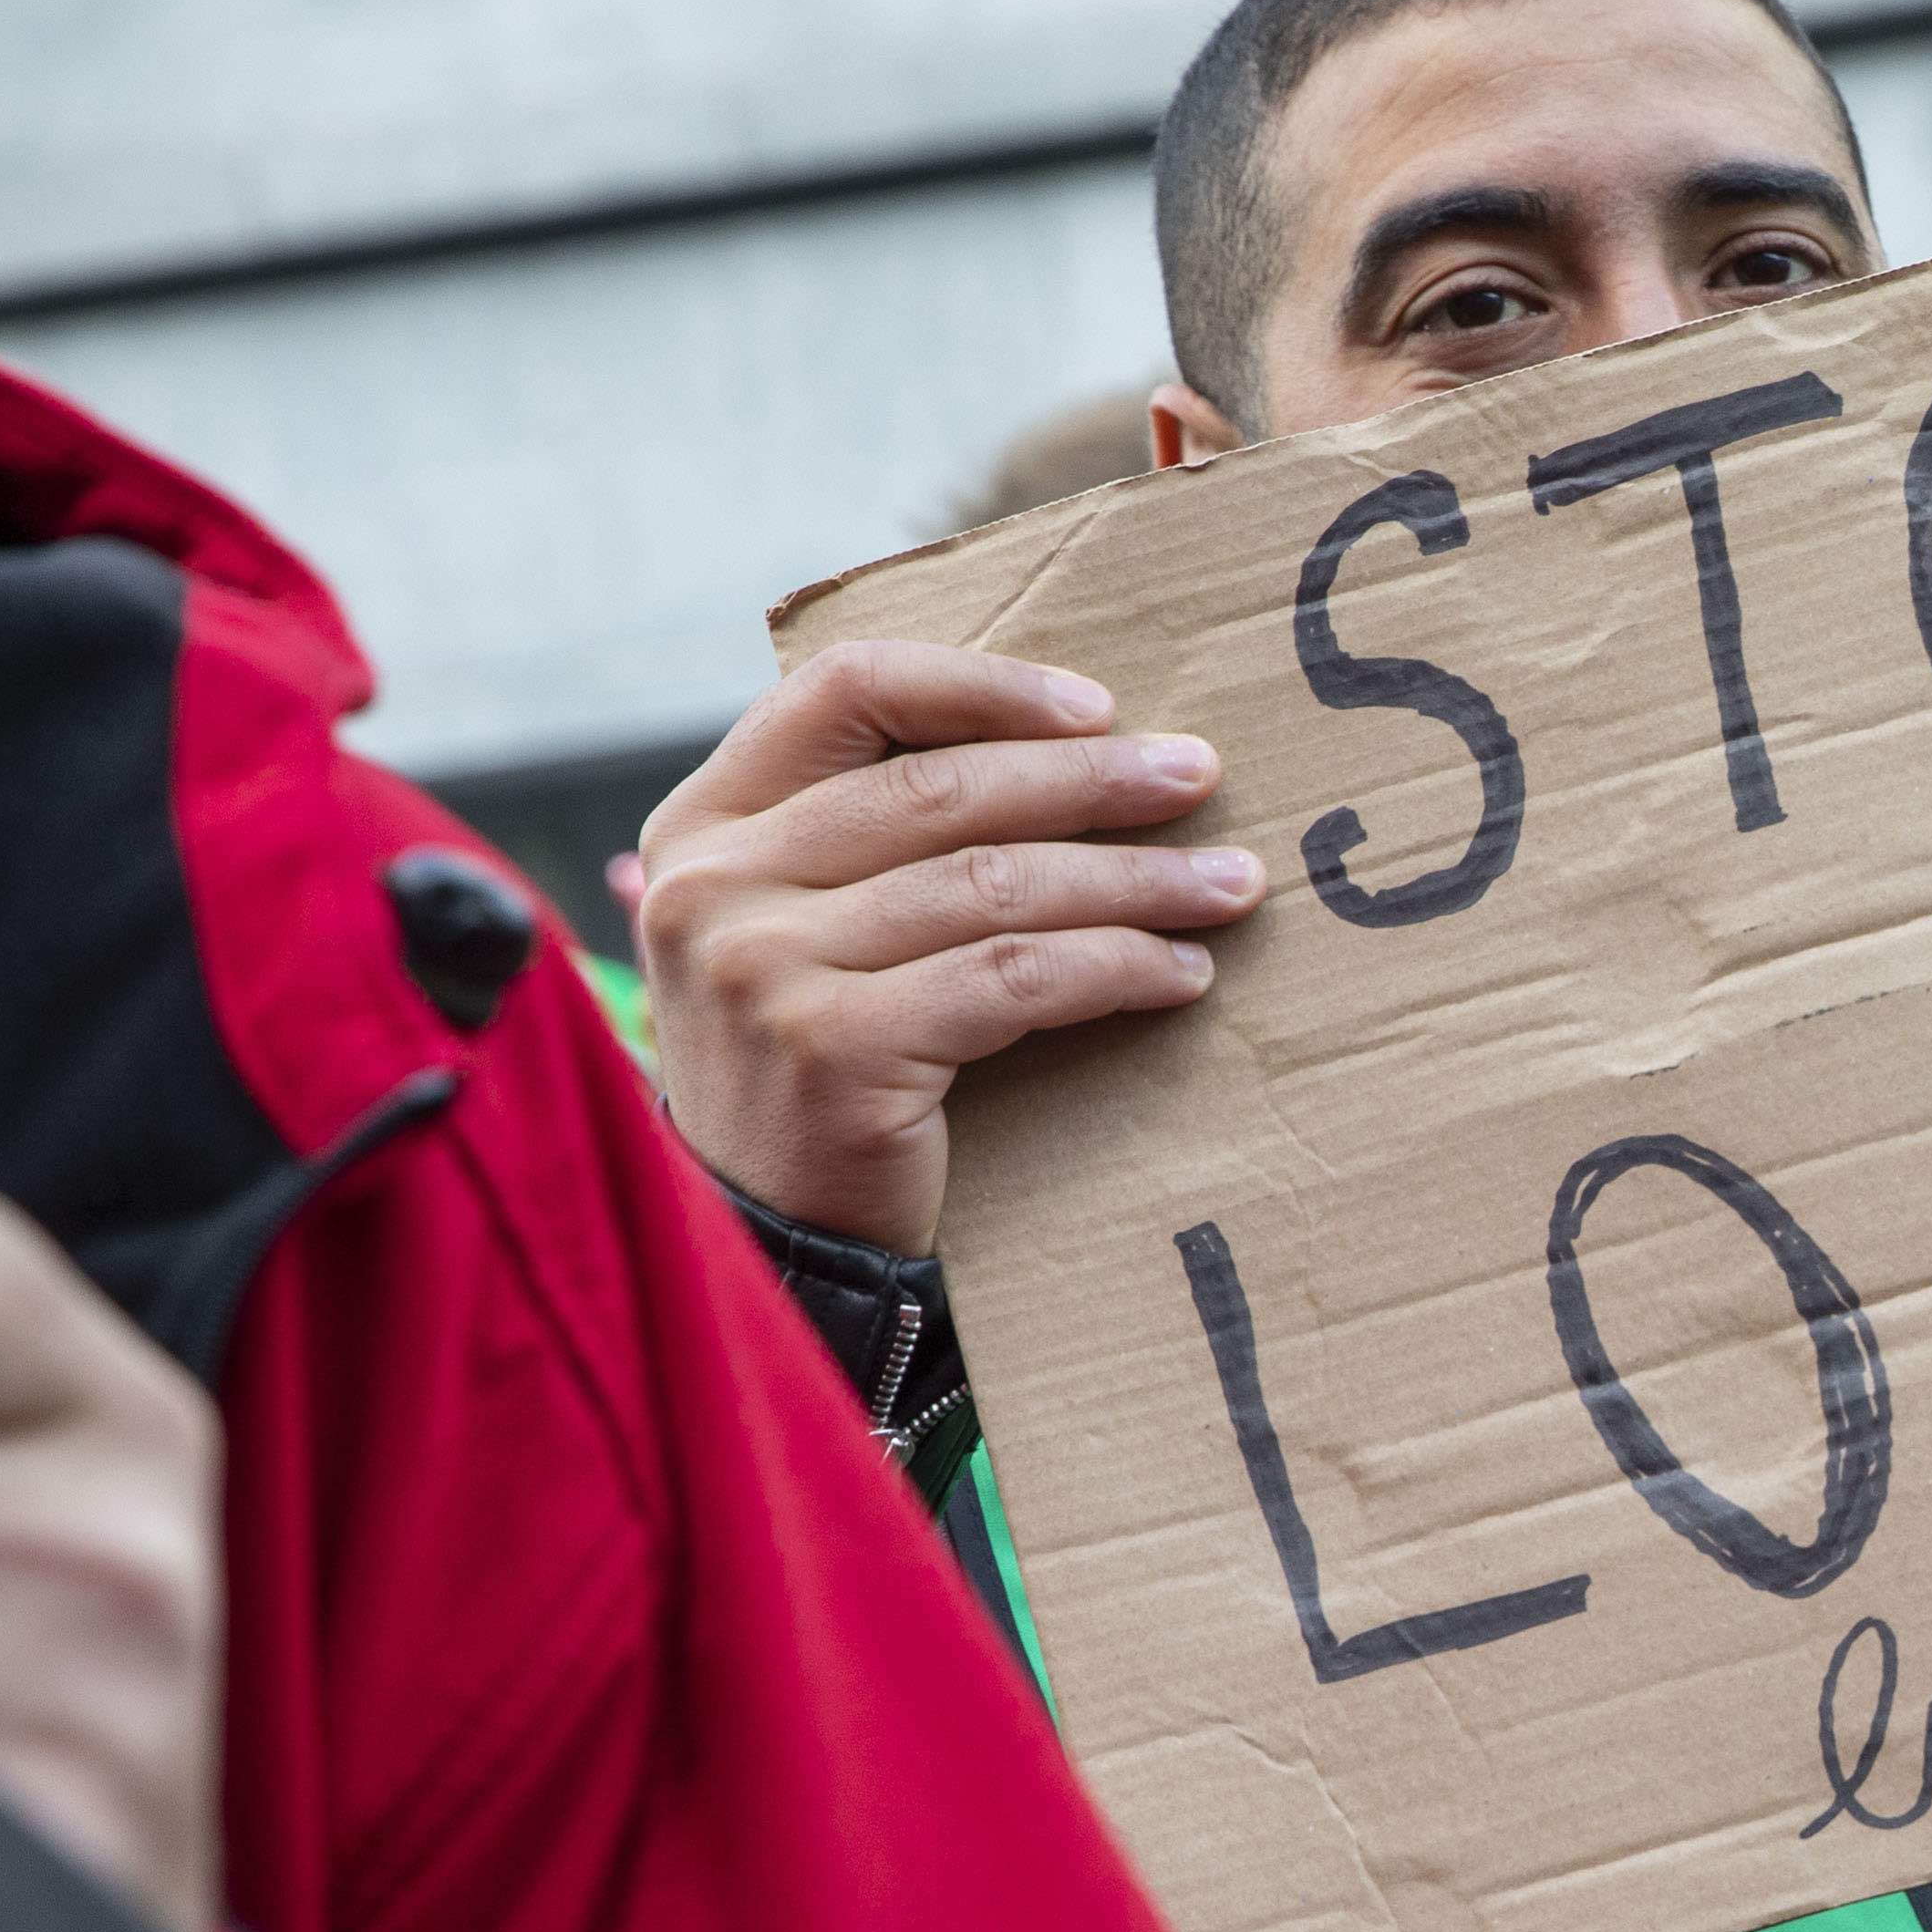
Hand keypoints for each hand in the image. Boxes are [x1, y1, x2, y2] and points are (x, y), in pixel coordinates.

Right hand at [634, 641, 1254, 1250]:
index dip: (983, 687)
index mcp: (702, 823)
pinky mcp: (833, 1050)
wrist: (769, 1243)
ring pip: (994, 884)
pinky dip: (1115, 966)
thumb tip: (1069, 743)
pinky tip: (1181, 972)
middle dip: (1094, 779)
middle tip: (1201, 777)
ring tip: (1229, 886)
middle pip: (942, 788)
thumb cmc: (818, 1065)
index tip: (1099, 707)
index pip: (846, 691)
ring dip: (1136, 881)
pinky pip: (1014, 980)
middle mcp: (714, 883)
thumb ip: (871, 835)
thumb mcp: (801, 926)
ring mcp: (764, 966)